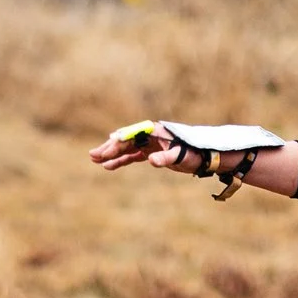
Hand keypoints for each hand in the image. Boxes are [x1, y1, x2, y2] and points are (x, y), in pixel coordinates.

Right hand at [89, 127, 207, 177]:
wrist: (205, 156)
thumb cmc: (194, 153)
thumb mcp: (180, 156)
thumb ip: (165, 157)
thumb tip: (151, 160)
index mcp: (154, 131)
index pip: (131, 136)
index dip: (117, 143)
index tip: (106, 152)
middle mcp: (149, 135)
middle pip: (125, 141)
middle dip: (109, 148)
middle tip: (92, 156)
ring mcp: (149, 144)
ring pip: (126, 148)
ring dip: (112, 155)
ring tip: (95, 161)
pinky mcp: (151, 152)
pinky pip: (132, 156)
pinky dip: (121, 160)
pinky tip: (109, 166)